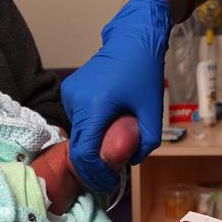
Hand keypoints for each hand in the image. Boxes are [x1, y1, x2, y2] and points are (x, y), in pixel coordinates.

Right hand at [61, 0, 171, 191]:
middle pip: (77, 146)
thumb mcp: (152, 110)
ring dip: (89, 148)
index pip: (84, 152)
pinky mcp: (69, 91)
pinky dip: (87, 131)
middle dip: (91, 166)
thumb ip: (146, 141)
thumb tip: (130, 161)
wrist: (131, 39)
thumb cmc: (144, 72)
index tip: (107, 182)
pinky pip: (76, 120)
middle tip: (107, 177)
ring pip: (76, 134)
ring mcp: (69, 95)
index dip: (94, 173)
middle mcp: (76, 100)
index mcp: (95, 105)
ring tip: (108, 153)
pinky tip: (102, 131)